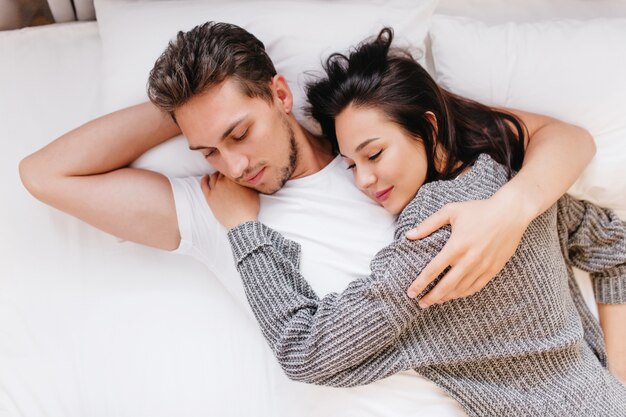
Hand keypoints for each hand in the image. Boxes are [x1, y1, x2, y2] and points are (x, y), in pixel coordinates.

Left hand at [201, 172, 259, 228]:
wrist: (241, 222)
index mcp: (234, 179)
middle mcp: (223, 182)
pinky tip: (205, 177)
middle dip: (225, 171)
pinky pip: (204, 185)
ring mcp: (215, 189)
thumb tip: (246, 176)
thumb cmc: (249, 208)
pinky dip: (204, 179)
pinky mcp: (209, 197)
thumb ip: (248, 182)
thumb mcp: (253, 192)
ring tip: (218, 174)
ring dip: (216, 175)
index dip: (232, 169)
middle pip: (222, 172)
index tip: (233, 170)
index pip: (231, 169)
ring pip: (213, 177)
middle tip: (227, 173)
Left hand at [405, 196, 527, 307]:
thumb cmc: (479, 210)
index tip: (410, 292)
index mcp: (456, 245)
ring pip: (461, 289)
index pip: (433, 269)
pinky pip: (476, 287)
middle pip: (446, 285)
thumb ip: (428, 224)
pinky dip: (463, 294)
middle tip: (420, 303)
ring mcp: (483, 266)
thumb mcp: (451, 211)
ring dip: (446, 297)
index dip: (420, 283)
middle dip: (431, 297)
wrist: (511, 213)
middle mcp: (469, 259)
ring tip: (435, 301)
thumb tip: (408, 235)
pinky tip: (454, 295)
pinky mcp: (493, 269)